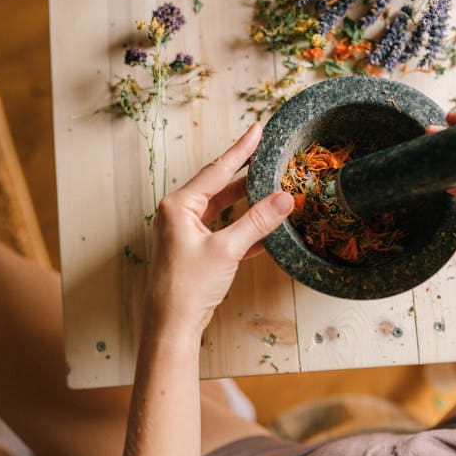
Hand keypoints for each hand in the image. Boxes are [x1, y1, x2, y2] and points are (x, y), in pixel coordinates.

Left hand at [144, 123, 293, 334]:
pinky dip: (243, 227)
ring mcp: (186, 232)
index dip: (240, 150)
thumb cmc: (188, 286)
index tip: (257, 129)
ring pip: (222, 208)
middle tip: (265, 152)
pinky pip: (223, 230)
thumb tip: (284, 198)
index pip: (216, 170)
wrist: (171, 325)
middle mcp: (179, 214)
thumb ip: (257, 222)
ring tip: (270, 184)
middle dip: (243, 171)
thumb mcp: (227, 250)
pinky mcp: (195, 250)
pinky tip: (265, 227)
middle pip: (218, 185)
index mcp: (179, 205)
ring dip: (246, 200)